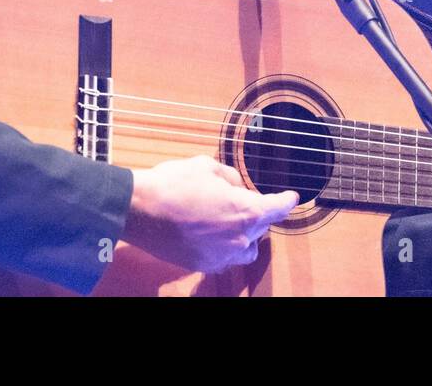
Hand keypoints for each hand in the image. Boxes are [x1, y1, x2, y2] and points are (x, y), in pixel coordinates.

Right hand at [122, 155, 299, 273]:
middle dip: (257, 214)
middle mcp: (239, 238)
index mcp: (246, 211)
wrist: (140, 210)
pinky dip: (223, 247)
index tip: (292, 197)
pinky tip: (210, 234)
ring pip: (246, 249)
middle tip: (243, 201)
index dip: (287, 201)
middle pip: (261, 228)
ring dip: (245, 236)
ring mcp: (221, 255)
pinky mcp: (202, 264)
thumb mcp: (207, 166)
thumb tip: (236, 187)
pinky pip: (223, 258)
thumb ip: (230, 178)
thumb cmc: (173, 184)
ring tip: (231, 223)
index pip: (277, 208)